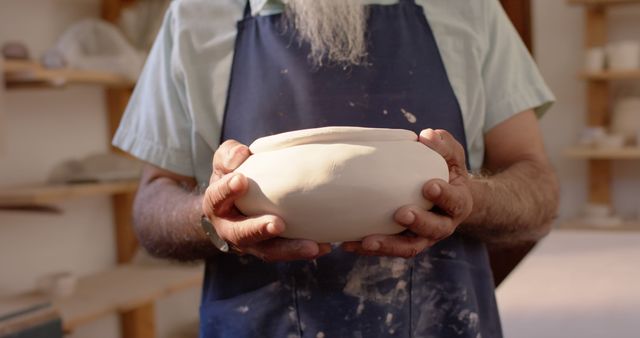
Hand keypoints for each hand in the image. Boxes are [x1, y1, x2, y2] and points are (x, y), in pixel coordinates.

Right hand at [202, 140, 331, 261]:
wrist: (233, 206)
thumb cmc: (232, 177)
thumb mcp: (225, 163)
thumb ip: (229, 155)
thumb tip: (241, 154)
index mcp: (216, 206)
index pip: (216, 198)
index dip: (227, 190)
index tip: (241, 179)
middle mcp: (229, 230)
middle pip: (240, 234)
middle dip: (259, 230)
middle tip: (277, 224)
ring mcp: (251, 244)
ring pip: (268, 251)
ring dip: (289, 249)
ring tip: (312, 246)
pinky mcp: (270, 249)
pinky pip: (286, 253)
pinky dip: (304, 250)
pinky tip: (325, 246)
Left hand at [342, 129, 472, 257]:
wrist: (447, 199)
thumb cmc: (446, 172)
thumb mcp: (452, 157)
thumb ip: (444, 146)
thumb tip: (427, 135)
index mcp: (458, 203)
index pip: (455, 201)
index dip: (444, 195)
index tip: (428, 185)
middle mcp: (443, 225)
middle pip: (434, 230)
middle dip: (419, 223)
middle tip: (402, 213)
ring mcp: (423, 237)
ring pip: (409, 247)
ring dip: (389, 245)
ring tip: (368, 241)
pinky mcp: (403, 242)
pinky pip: (388, 249)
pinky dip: (369, 248)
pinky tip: (349, 244)